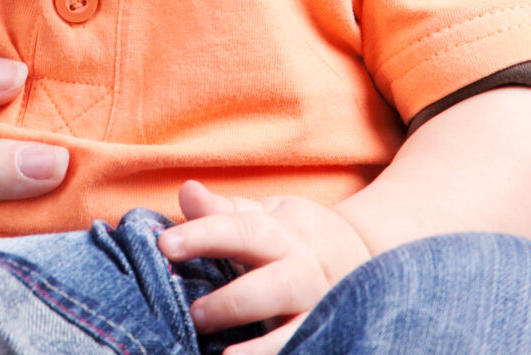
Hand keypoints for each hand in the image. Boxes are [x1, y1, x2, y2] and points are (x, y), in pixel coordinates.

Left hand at [160, 181, 373, 349]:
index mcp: (282, 234)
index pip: (241, 231)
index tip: (165, 244)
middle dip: (233, 301)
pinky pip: (308, 347)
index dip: (203, 235)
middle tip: (195, 313)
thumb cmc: (294, 235)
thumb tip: (186, 191)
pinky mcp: (327, 334)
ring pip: (297, 327)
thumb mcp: (264, 214)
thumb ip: (222, 210)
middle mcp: (303, 272)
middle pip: (272, 286)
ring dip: (262, 346)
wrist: (364, 253)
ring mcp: (319, 308)